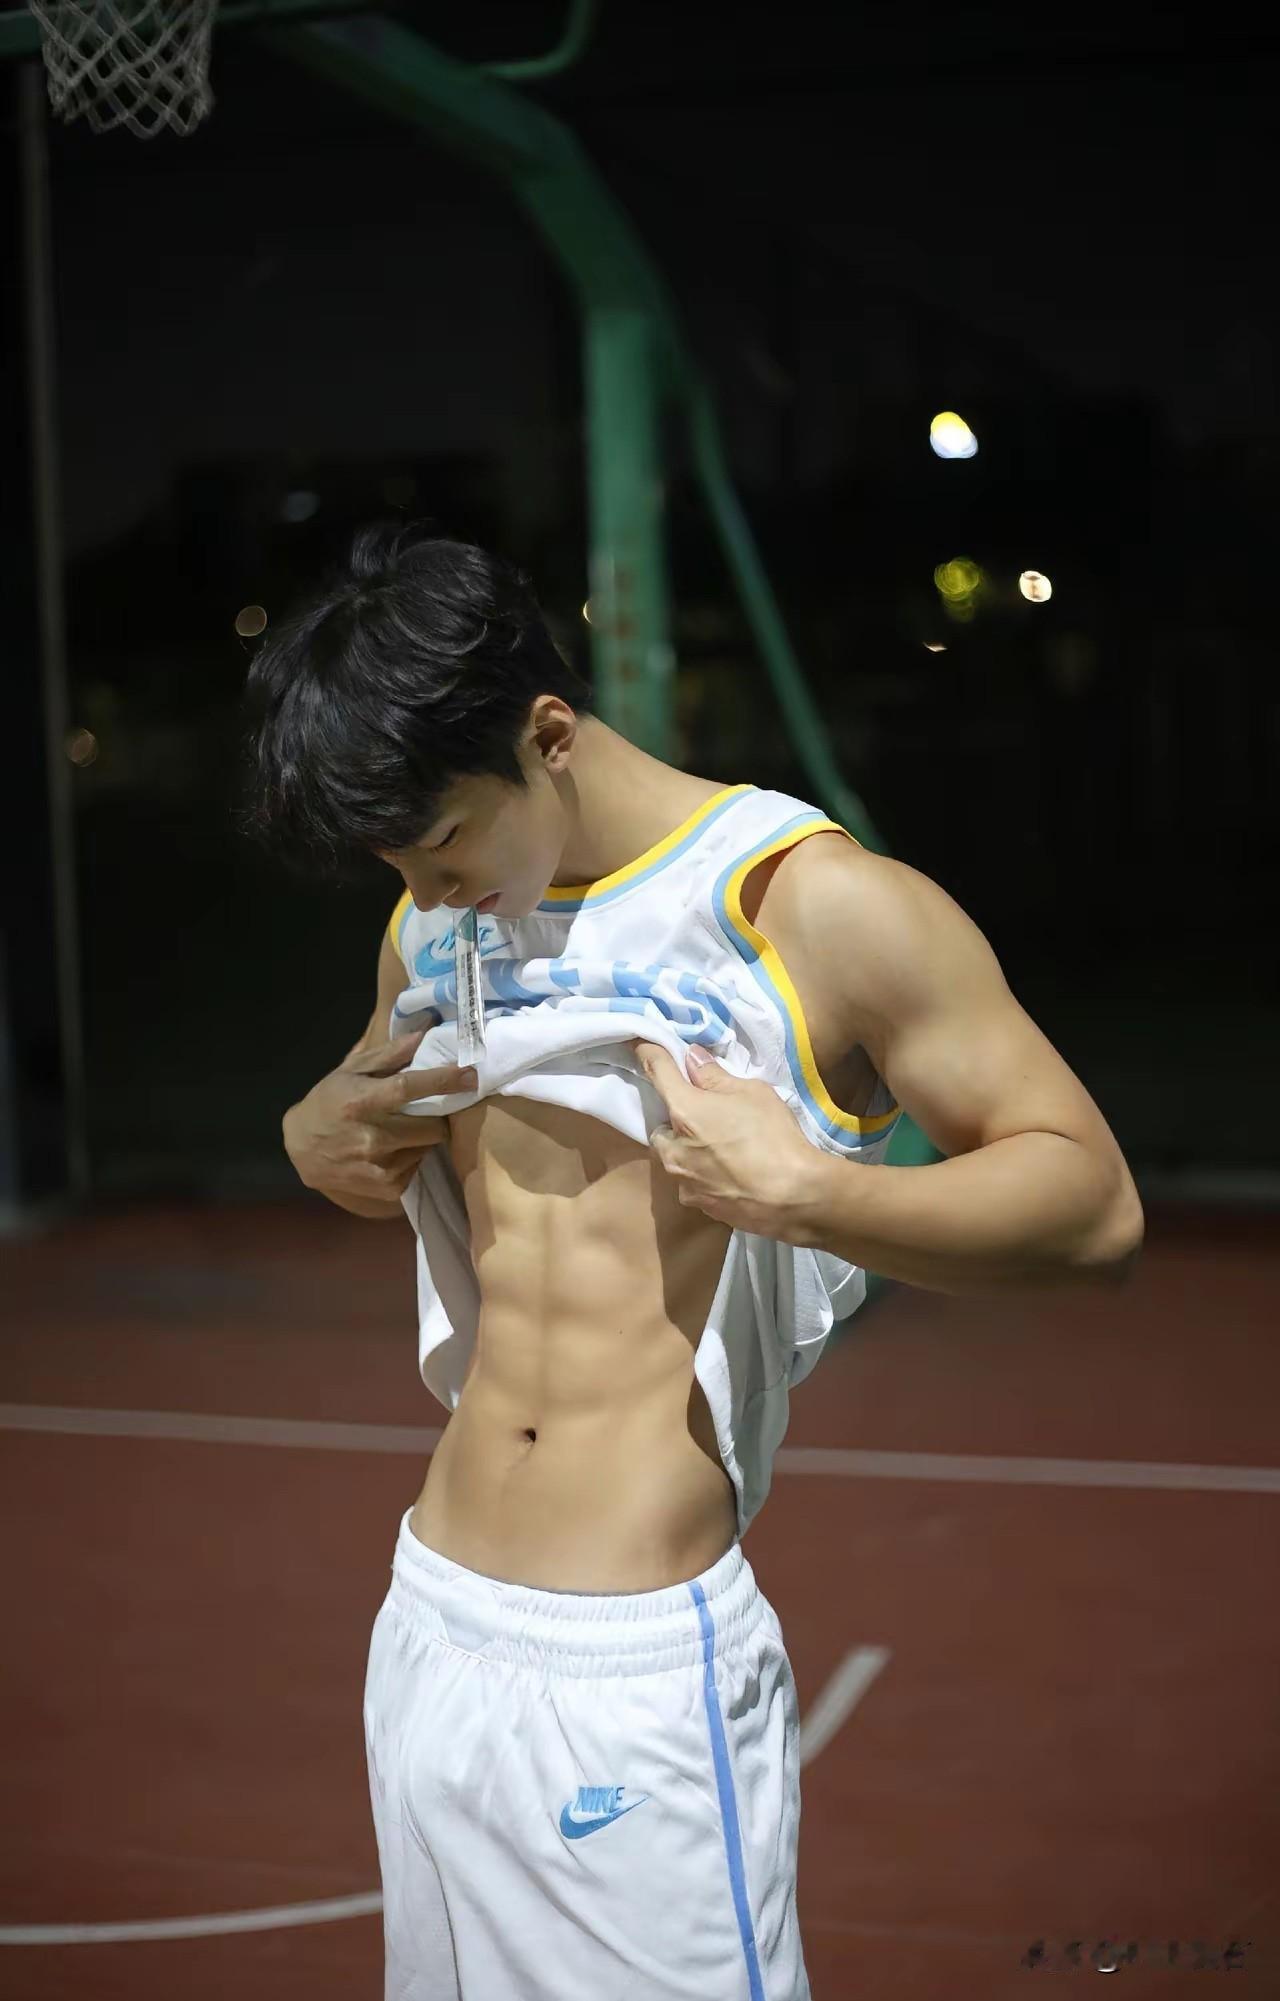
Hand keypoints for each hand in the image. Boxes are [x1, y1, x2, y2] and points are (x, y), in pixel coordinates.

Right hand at [283, 1030, 475, 1212]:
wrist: (299, 1149)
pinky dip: (411, 1157)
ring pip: (428, 1147)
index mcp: (363, 1101)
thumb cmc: (328, 1102)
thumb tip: (425, 1032)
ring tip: (399, 1131)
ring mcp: (381, 1167)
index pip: (409, 1088)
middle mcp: (373, 1137)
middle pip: (433, 1126)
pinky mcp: (387, 1188)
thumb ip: (389, 1054)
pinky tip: (391, 1151)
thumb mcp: (351, 1071)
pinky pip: (418, 1166)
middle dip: (435, 1117)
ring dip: (421, 1137)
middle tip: (422, 1111)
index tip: (471, 1075)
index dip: (443, 1081)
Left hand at [634, 1042, 819, 1239]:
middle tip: (704, 1116)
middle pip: (661, 1127)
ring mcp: (683, 1182)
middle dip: (675, 1121)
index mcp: (683, 1111)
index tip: (644, 1046)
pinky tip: (730, 1175)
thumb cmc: (773, 1136)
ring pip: (675, 1159)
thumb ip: (715, 1076)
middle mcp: (673, 1148)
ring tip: (720, 1149)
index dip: (650, 1055)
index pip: (657, 1072)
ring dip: (688, 1150)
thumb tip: (692, 1059)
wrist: (794, 1197)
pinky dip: (704, 1175)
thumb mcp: (752, 1092)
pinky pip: (692, 1183)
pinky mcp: (699, 1206)